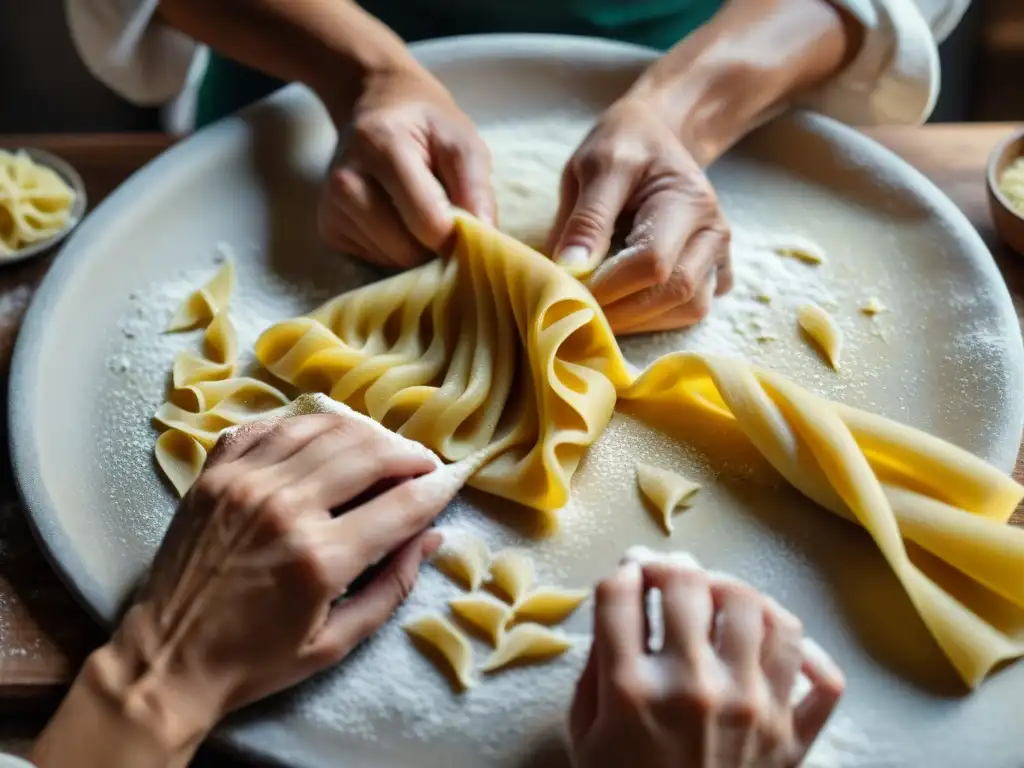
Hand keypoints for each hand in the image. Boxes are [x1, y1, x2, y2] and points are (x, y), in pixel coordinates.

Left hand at [91, 414, 461, 752]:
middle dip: (409, 454)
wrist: (166, 658)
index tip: (453, 481)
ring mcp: (244, 481)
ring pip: (324, 427)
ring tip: (383, 448)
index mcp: (319, 558)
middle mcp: (284, 506)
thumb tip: (431, 536)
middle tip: (424, 464)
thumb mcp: (336, 643)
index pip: (402, 504)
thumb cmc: (257, 661)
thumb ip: (391, 587)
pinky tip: (325, 438)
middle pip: (369, 452)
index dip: (438, 488)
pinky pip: (273, 425)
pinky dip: (307, 424)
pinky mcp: (214, 472)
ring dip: (366, 431)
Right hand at [319, 66, 493, 267]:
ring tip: (420, 215)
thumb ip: (476, 186)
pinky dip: (393, 250)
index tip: (468, 224)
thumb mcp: (462, 140)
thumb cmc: (426, 125)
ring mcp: (331, 205)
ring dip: (415, 250)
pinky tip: (396, 219)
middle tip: (446, 220)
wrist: (374, 105)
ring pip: (389, 260)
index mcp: (380, 146)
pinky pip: (373, 260)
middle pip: (405, 249)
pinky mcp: (327, 226)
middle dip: (435, 247)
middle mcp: (346, 179)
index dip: (456, 234)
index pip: (427, 221)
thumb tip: (484, 235)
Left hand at [547, 97, 732, 334]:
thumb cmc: (622, 146)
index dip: (607, 287)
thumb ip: (586, 219)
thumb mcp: (596, 166)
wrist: (657, 135)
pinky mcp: (716, 269)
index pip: (652, 262)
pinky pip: (693, 309)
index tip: (568, 292)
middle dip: (622, 312)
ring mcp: (719, 252)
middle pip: (675, 292)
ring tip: (602, 307)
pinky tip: (630, 301)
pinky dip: (660, 317)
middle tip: (578, 310)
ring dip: (642, 320)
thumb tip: (569, 272)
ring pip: (690, 309)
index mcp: (686, 198)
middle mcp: (713, 229)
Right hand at [570, 560, 844, 767]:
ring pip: (758, 610)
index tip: (625, 576)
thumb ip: (594, 670)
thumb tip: (619, 610)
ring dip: (733, 590)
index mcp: (633, 691)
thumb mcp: (585, 736)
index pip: (622, 594)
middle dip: (669, 566)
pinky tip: (773, 642)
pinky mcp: (793, 735)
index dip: (620, 572)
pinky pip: (817, 672)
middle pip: (689, 585)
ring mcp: (754, 707)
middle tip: (665, 571)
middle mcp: (696, 688)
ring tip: (717, 595)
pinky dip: (803, 649)